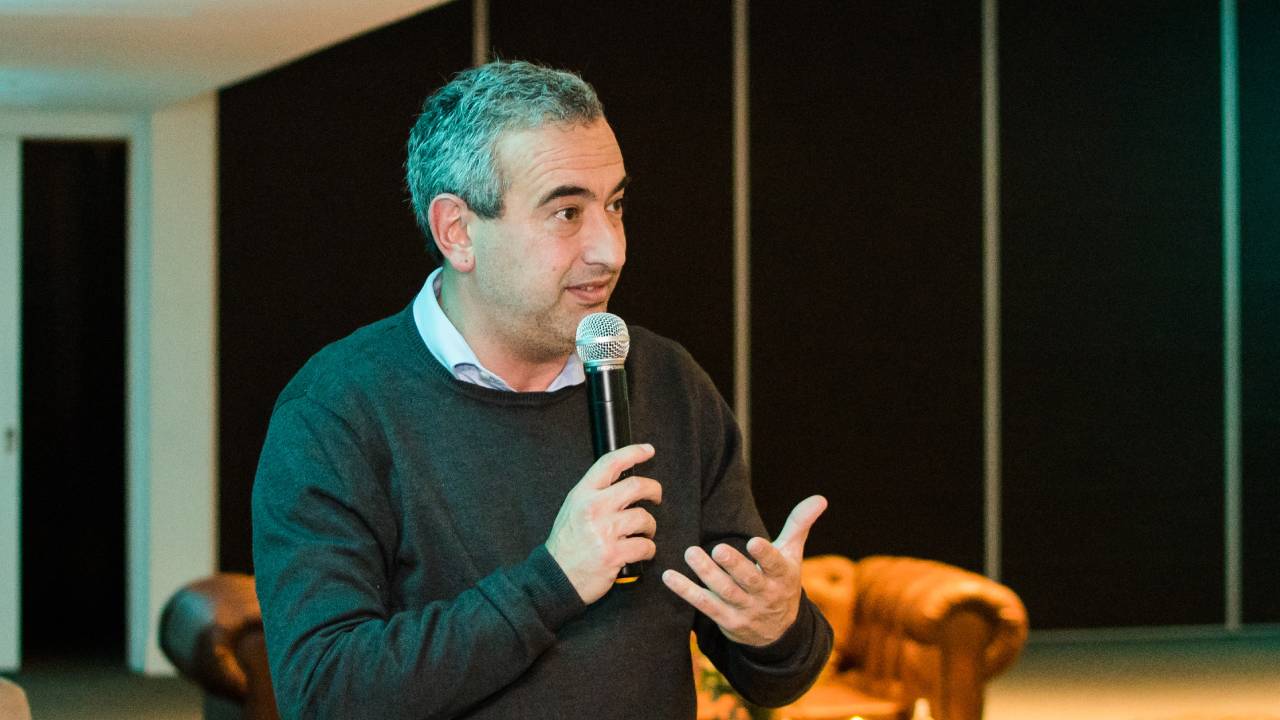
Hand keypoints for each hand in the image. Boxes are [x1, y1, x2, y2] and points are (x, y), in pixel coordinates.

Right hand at [545, 443, 661, 603]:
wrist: (554, 577)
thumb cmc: (567, 543)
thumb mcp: (573, 509)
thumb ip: (594, 493)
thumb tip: (622, 480)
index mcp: (582, 494)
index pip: (611, 463)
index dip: (634, 453)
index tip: (648, 451)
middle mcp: (593, 508)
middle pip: (637, 486)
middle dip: (654, 490)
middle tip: (656, 497)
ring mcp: (604, 532)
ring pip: (645, 518)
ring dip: (650, 527)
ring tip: (644, 533)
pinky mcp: (614, 554)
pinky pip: (645, 546)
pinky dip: (648, 550)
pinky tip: (641, 552)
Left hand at [662, 495, 826, 646]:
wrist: (778, 633)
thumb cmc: (782, 582)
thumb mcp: (793, 555)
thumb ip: (800, 525)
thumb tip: (820, 497)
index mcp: (783, 577)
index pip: (776, 565)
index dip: (765, 555)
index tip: (753, 542)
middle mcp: (765, 595)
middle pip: (748, 581)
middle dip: (734, 566)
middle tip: (718, 549)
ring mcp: (745, 610)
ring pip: (725, 593)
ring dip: (707, 574)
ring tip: (691, 553)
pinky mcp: (726, 620)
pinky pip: (704, 606)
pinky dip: (686, 591)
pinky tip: (669, 577)